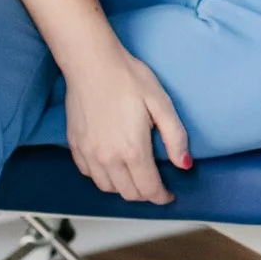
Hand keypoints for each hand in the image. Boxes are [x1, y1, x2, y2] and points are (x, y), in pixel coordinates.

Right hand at [62, 44, 192, 203]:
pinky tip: (111, 164)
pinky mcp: (75, 145)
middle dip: (145, 193)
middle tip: (154, 184)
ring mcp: (88, 153)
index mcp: (132, 149)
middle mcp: (107, 157)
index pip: (148, 189)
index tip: (168, 195)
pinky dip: (102, 176)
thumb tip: (185, 164)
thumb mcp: (161, 104)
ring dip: (123, 187)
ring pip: (107, 187)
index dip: (162, 196)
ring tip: (134, 175)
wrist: (91, 63)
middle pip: (128, 193)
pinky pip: (89, 174)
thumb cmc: (126, 78)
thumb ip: (175, 138)